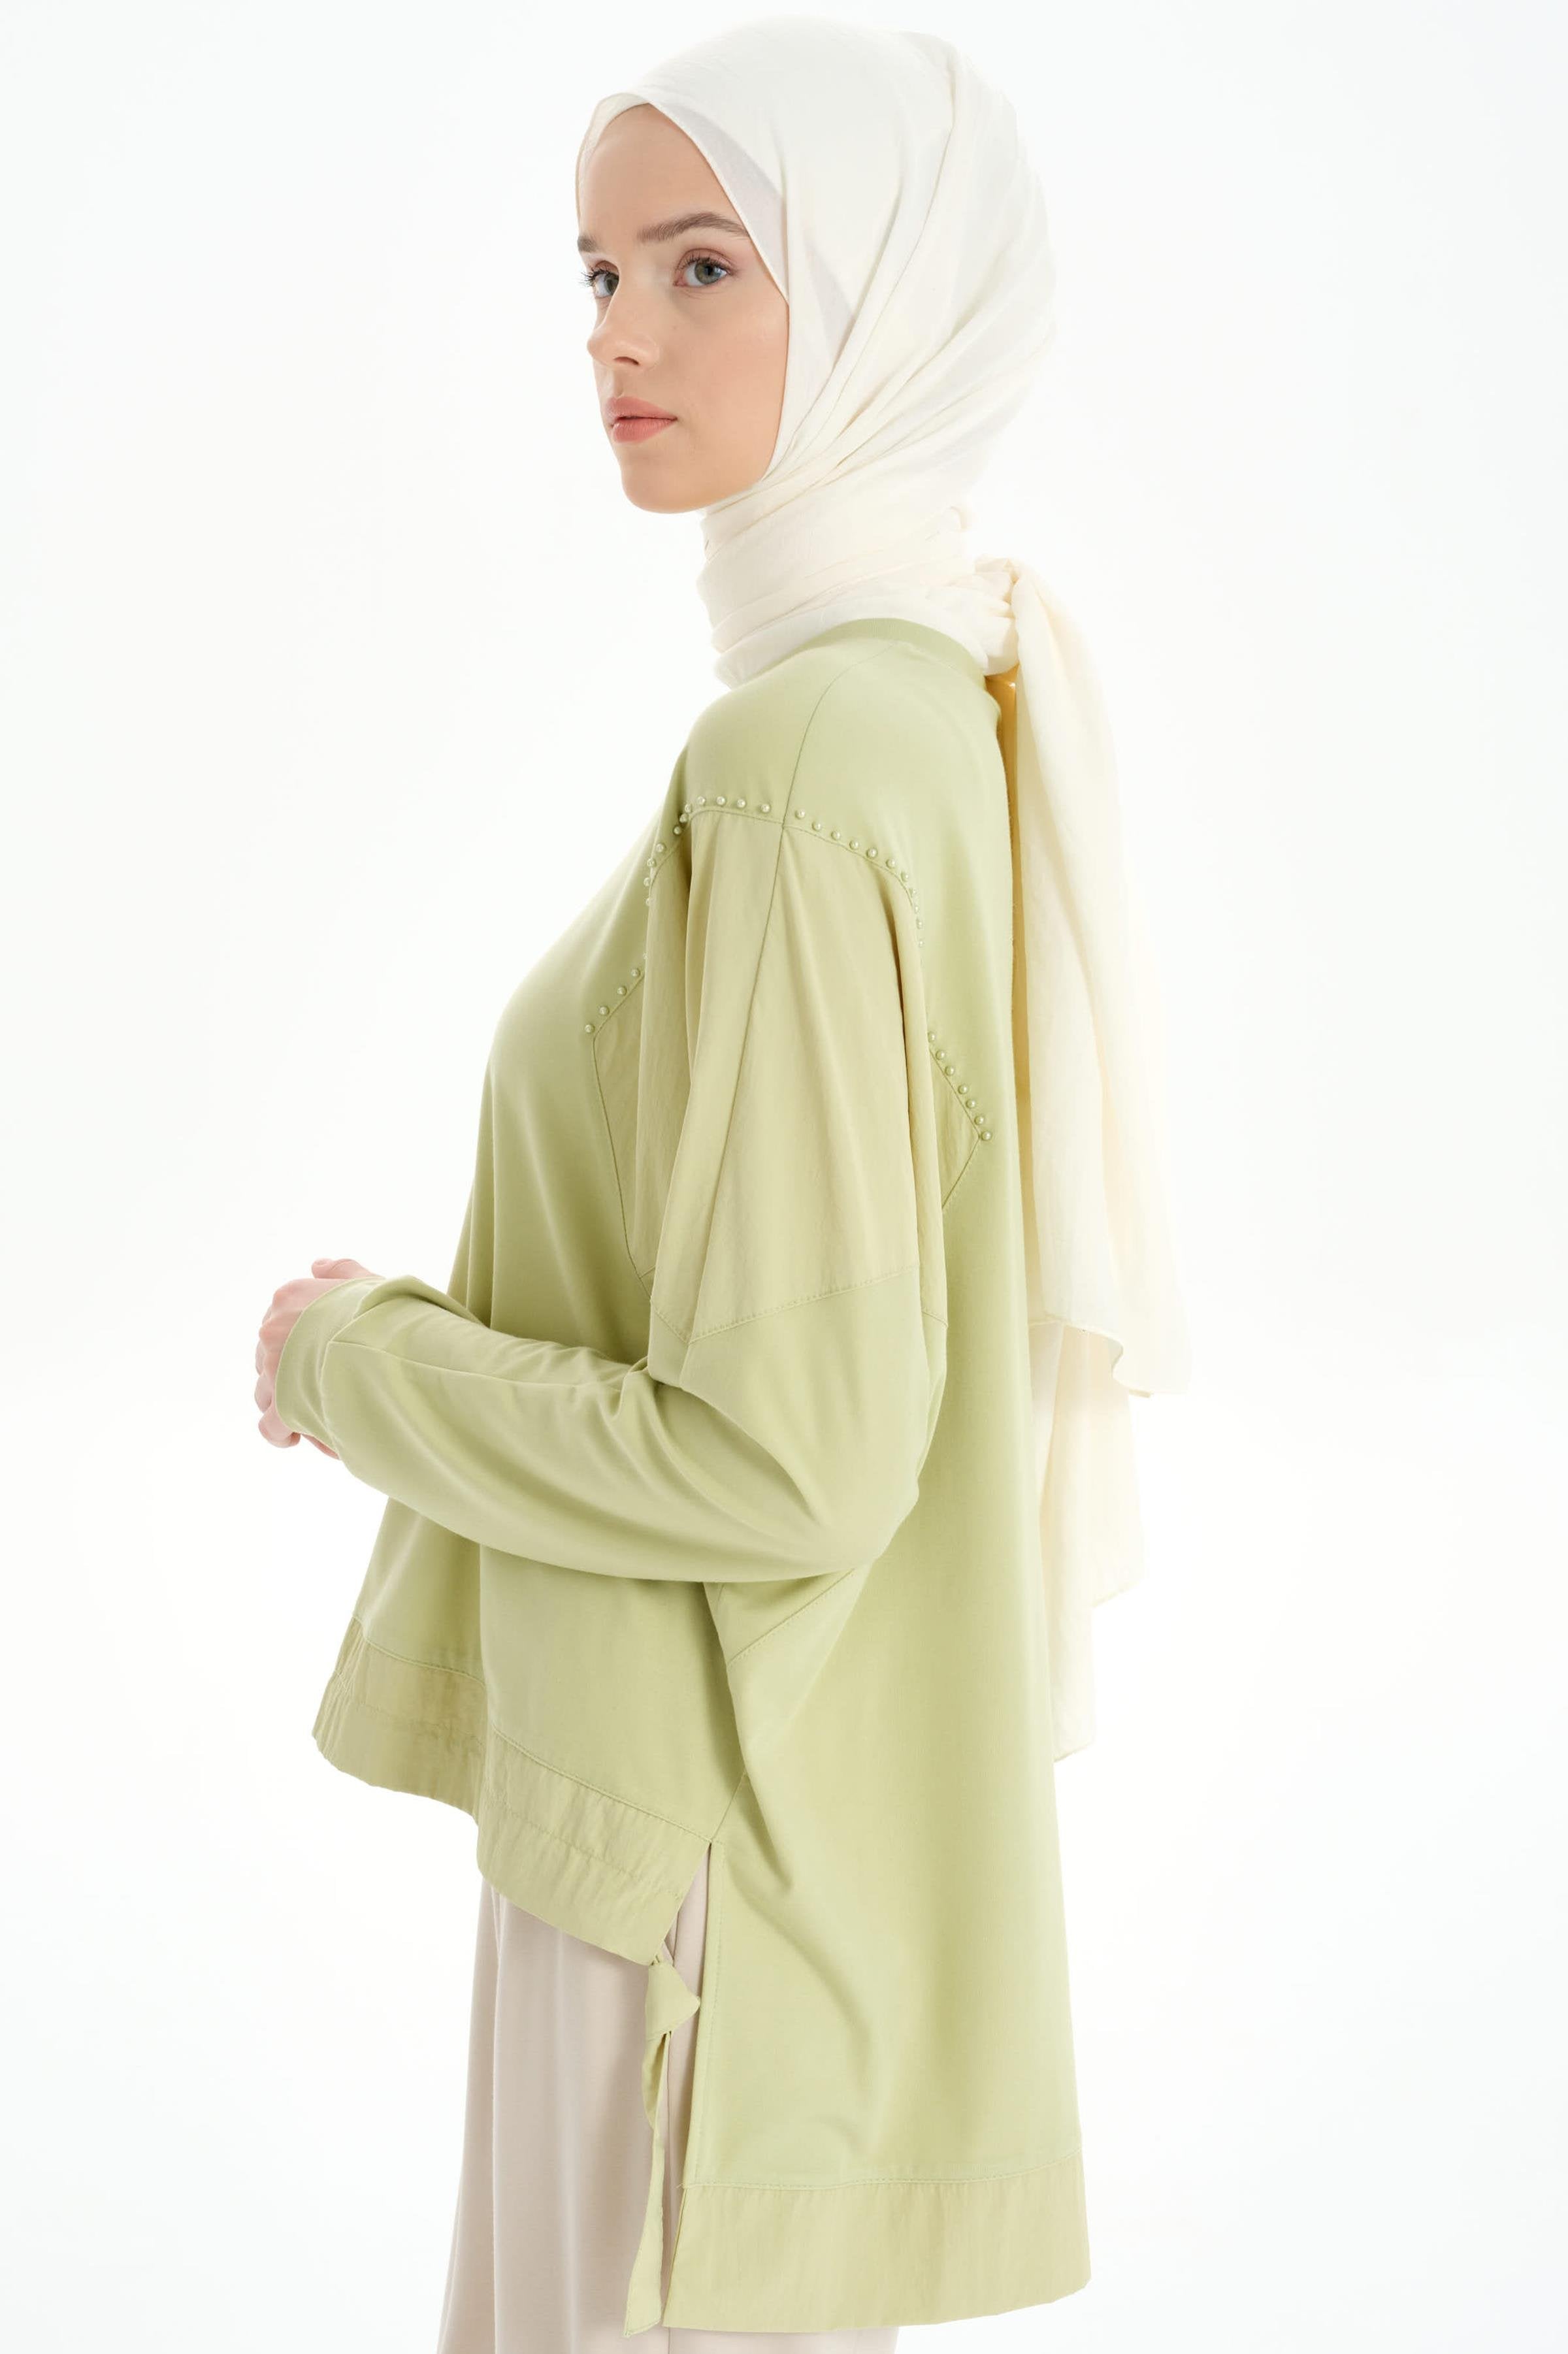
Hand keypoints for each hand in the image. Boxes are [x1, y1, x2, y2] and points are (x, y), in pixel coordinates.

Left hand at [256, 1256, 382, 1453]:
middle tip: (324, 1389)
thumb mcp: (365, 1280)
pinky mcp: (280, 1405)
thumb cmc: (384, 1312)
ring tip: (316, 1415)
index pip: (279, 1323)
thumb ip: (340, 1270)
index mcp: (289, 1298)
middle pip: (269, 1359)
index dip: (300, 1346)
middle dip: (291, 1376)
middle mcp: (272, 1330)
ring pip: (265, 1392)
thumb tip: (315, 1266)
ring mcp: (273, 1368)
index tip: (323, 1358)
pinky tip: (304, 1436)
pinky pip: (270, 1426)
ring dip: (286, 1405)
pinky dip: (284, 1434)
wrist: (387, 1343)